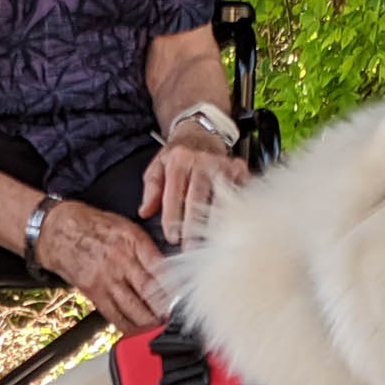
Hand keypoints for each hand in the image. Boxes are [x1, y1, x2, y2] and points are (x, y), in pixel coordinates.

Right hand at [34, 201, 167, 333]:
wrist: (59, 232)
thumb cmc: (94, 228)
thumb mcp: (126, 227)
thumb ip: (147, 248)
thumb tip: (167, 270)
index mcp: (133, 242)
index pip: (160, 269)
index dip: (173, 288)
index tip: (182, 299)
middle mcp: (120, 261)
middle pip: (149, 292)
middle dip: (164, 309)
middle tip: (173, 318)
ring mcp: (106, 279)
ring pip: (133, 308)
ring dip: (149, 322)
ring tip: (158, 326)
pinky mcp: (94, 293)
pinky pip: (114, 315)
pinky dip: (128, 326)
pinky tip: (137, 330)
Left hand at [138, 124, 251, 246]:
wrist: (202, 134)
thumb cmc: (178, 156)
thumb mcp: (158, 167)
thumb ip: (151, 190)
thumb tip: (144, 212)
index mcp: (179, 160)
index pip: (174, 194)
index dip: (172, 219)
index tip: (172, 238)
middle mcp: (202, 161)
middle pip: (197, 199)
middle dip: (192, 227)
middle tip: (189, 249)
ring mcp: (223, 165)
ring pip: (219, 200)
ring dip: (214, 225)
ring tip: (208, 245)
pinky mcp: (240, 170)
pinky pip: (238, 195)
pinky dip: (233, 214)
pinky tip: (228, 230)